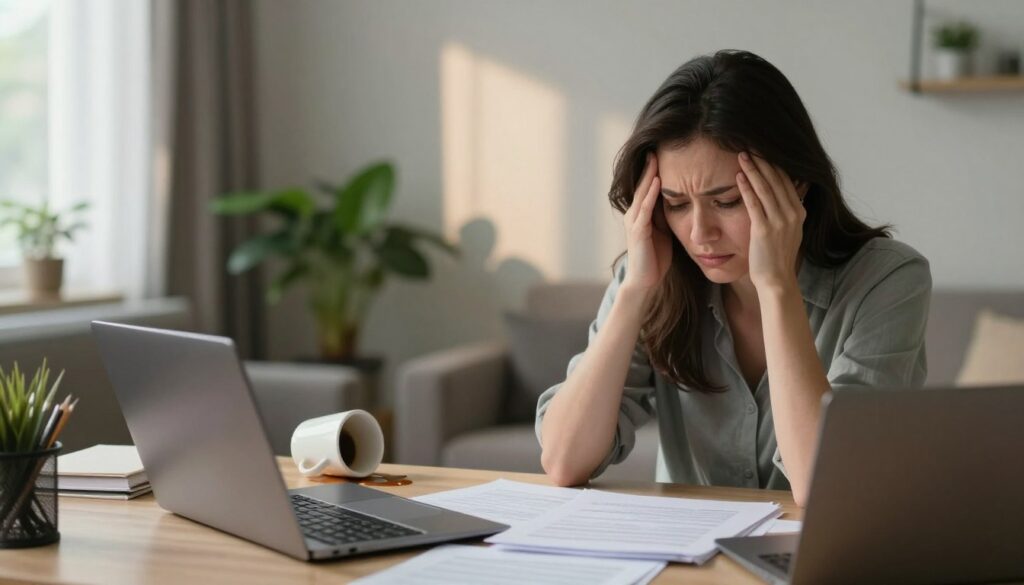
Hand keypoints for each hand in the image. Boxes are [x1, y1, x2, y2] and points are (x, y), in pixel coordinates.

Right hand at [621, 152, 672, 295]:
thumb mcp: (664, 231)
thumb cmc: (656, 258)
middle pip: (643, 185)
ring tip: (656, 158)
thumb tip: (681, 200)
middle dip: (650, 166)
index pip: (648, 186)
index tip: (663, 151)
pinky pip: (645, 210)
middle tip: (657, 145)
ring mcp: (635, 222)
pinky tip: (657, 183)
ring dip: (649, 175)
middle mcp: (635, 214)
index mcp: (642, 214)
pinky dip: (650, 195)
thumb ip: (667, 216)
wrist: (645, 281)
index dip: (654, 170)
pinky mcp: (639, 232)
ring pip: (642, 193)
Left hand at [736, 152, 807, 292]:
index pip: (786, 180)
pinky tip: (738, 177)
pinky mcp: (764, 230)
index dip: (774, 163)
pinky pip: (754, 204)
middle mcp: (792, 214)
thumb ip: (787, 210)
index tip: (762, 149)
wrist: (776, 280)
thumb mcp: (789, 230)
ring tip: (742, 154)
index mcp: (799, 212)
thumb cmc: (777, 256)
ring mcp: (780, 221)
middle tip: (750, 144)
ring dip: (753, 169)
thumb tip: (789, 191)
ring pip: (765, 188)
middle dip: (763, 160)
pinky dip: (746, 188)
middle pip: (777, 179)